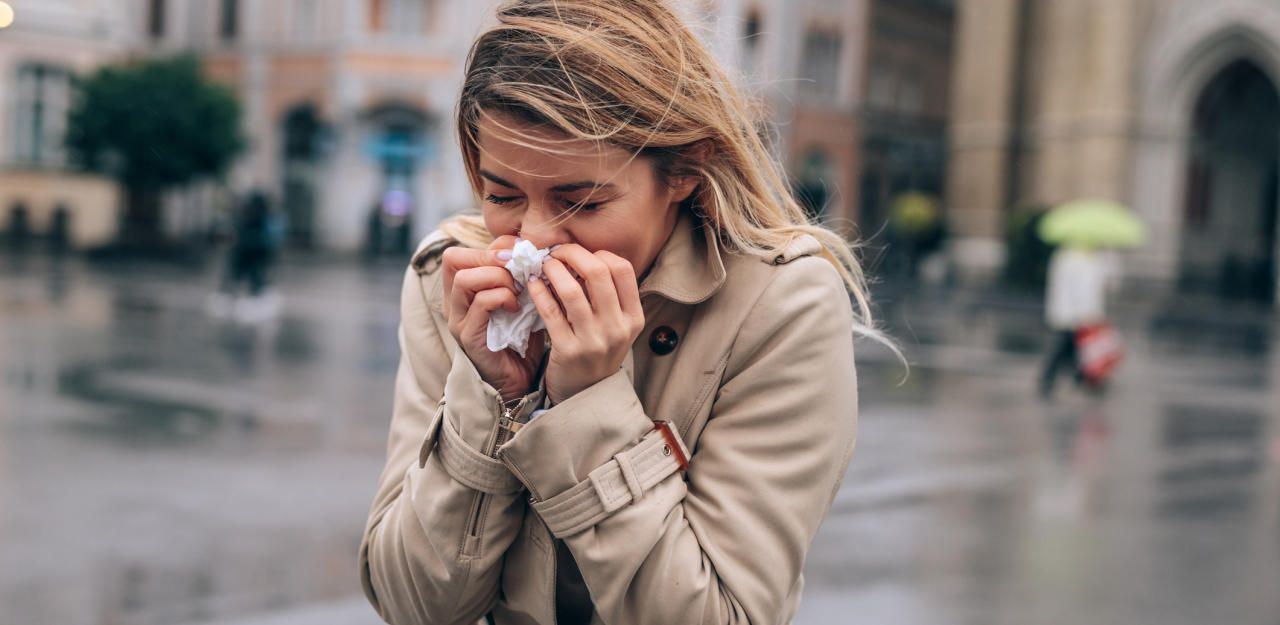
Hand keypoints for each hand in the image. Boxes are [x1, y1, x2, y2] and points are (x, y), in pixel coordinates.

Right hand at [441, 236, 546, 401]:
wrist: (519, 383)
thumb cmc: (520, 339)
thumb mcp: (519, 300)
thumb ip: (517, 276)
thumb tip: (531, 250)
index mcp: (461, 292)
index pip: (460, 252)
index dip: (491, 246)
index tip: (519, 253)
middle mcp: (453, 303)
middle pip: (453, 258)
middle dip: (490, 256)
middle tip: (517, 268)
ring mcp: (458, 320)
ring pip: (464, 279)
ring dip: (497, 277)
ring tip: (517, 289)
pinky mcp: (469, 336)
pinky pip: (481, 304)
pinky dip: (503, 298)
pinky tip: (518, 308)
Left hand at [526, 244, 644, 404]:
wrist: (585, 395)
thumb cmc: (597, 352)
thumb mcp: (616, 326)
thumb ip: (608, 296)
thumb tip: (582, 255)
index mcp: (634, 318)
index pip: (623, 269)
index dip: (599, 253)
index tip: (581, 254)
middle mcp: (618, 328)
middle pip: (598, 272)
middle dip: (573, 253)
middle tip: (557, 251)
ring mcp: (593, 341)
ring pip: (572, 290)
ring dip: (554, 270)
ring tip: (544, 265)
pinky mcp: (567, 351)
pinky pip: (550, 311)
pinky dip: (539, 291)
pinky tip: (533, 283)